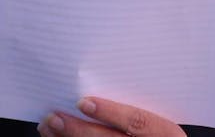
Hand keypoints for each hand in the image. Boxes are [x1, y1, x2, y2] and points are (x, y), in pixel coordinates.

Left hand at [37, 96, 186, 136]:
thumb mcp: (158, 116)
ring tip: (48, 126)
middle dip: (79, 129)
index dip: (111, 112)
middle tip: (54, 116)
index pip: (138, 122)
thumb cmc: (157, 127)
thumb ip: (137, 100)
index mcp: (167, 133)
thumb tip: (95, 83)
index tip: (84, 102)